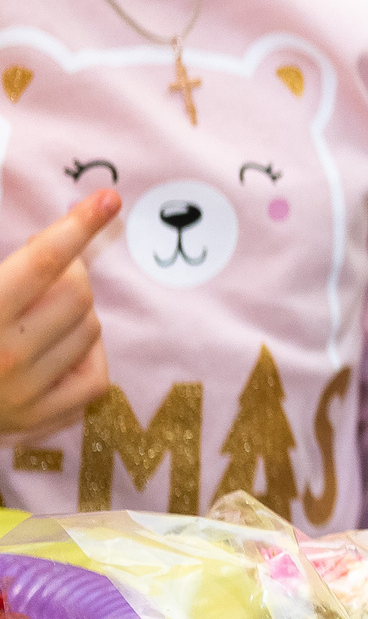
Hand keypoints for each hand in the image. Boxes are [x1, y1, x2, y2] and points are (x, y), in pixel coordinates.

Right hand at [0, 190, 118, 436]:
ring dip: (76, 314)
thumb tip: (49, 236)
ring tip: (40, 314)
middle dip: (70, 273)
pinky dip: (85, 356)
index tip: (107, 199)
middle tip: (50, 272)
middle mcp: (5, 354)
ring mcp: (25, 392)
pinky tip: (58, 348)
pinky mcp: (39, 419)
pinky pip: (96, 376)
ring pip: (91, 330)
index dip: (77, 226)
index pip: (42, 262)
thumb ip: (10, 267)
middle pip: (78, 293)